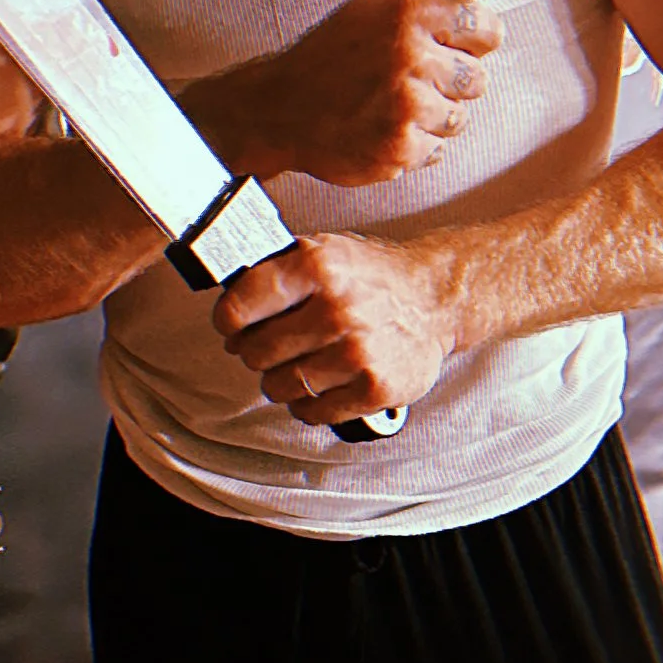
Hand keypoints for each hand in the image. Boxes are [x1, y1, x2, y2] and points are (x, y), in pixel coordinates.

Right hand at [205, 0, 498, 189]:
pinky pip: (435, 149)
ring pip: (458, 117)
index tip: (470, 46)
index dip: (478, 39)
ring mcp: (407, 107)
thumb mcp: (367, 10)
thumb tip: (472, 11)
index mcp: (407, 15)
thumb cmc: (324, 58)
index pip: (484, 27)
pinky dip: (414, 143)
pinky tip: (385, 129)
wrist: (279, 109)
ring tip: (395, 108)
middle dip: (452, 82)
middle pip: (477, 78)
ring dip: (434, 116)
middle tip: (419, 82)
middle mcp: (411, 58)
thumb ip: (420, 6)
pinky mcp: (400, 148)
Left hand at [214, 231, 468, 427]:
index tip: (232, 326)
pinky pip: (313, 412)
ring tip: (295, 366)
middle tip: (268, 348)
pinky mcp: (376, 388)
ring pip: (280, 387)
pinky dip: (307, 405)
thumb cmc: (372, 276)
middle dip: (254, 353)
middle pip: (257, 353)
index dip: (228, 321)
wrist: (435, 298)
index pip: (241, 305)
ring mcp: (358, 353)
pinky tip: (319, 386)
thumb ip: (278, 270)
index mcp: (318, 266)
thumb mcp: (325, 250)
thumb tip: (227, 299)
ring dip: (279, 382)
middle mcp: (337, 309)